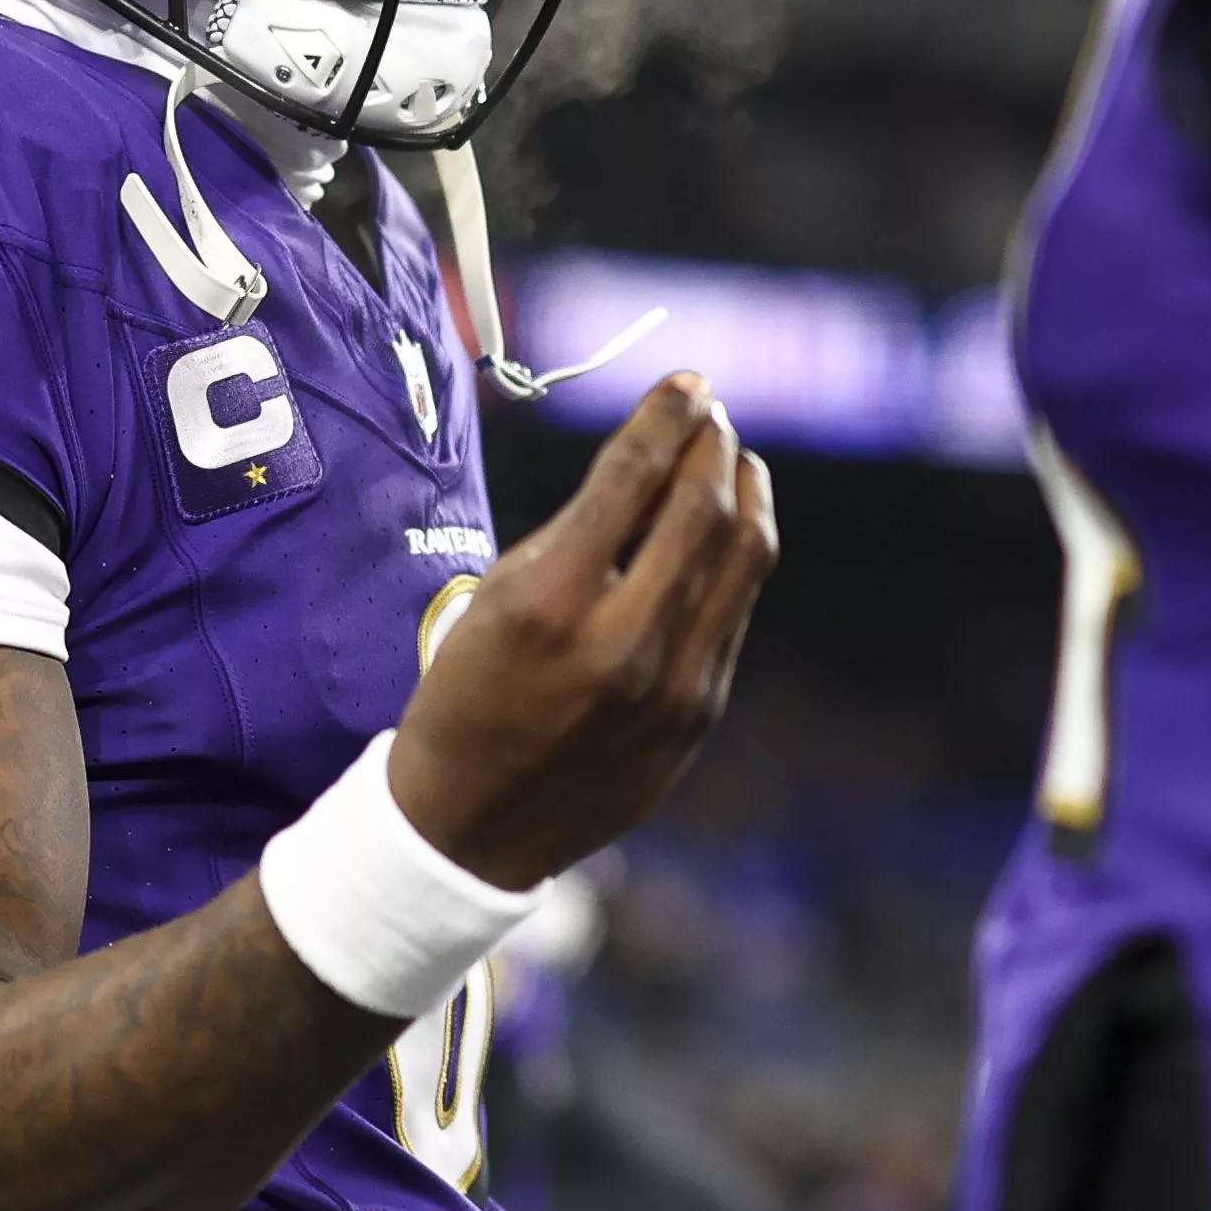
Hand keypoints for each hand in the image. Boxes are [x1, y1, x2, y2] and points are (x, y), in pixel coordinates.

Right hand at [389, 373, 777, 887]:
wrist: (469, 828)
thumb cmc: (466, 696)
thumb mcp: (494, 598)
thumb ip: (577, 532)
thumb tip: (655, 459)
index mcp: (549, 605)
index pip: (631, 479)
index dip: (667, 417)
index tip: (687, 382)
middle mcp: (620, 645)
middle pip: (702, 511)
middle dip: (713, 447)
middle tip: (712, 416)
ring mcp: (671, 689)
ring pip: (743, 560)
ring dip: (745, 496)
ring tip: (735, 463)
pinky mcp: (697, 718)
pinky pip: (734, 615)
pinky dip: (736, 560)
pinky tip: (728, 535)